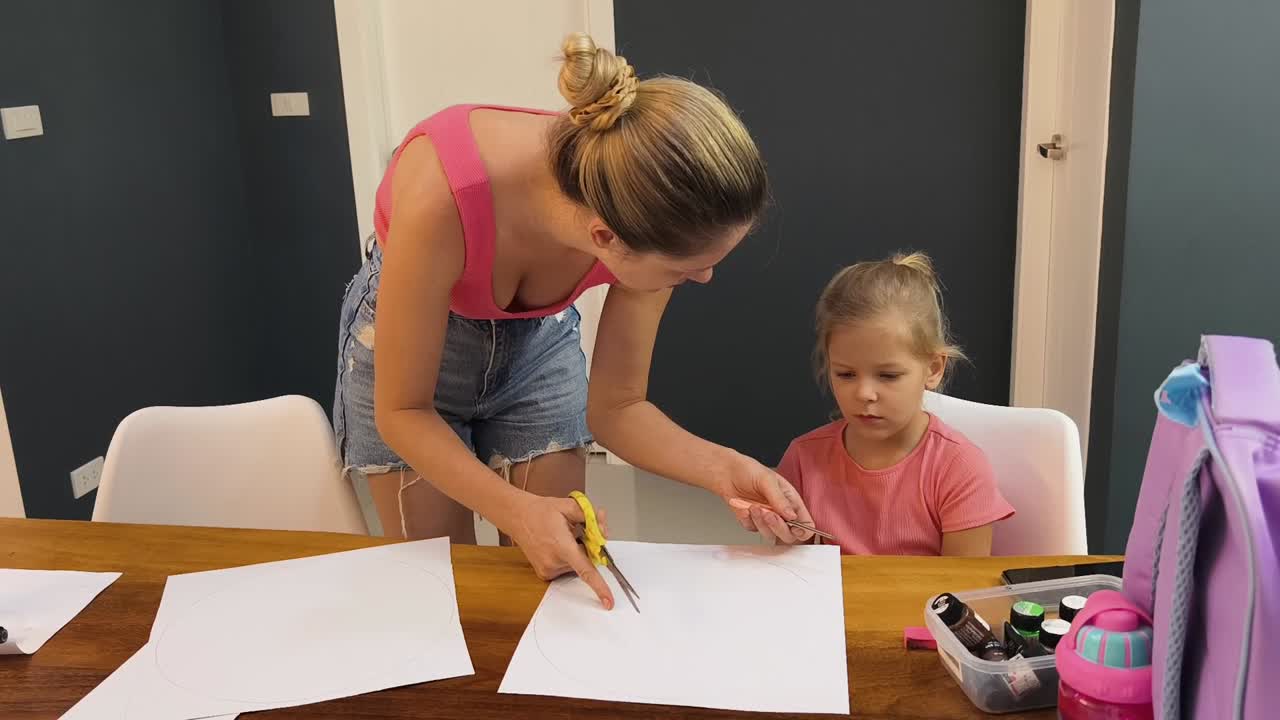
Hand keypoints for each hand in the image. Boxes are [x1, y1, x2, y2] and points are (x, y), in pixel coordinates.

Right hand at [503, 494, 615, 609]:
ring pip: (575, 565)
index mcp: (562, 546)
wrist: (518, 517)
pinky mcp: (544, 574)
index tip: (608, 601)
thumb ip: (591, 517)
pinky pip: (565, 568)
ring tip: (560, 537)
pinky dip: (566, 558)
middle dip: (587, 548)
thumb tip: (603, 532)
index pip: (585, 570)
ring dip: (575, 553)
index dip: (599, 587)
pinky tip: (554, 545)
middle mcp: (554, 562)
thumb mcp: (569, 506)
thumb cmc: (541, 511)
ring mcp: (548, 570)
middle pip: (585, 562)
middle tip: (575, 531)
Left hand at [717, 453, 814, 544]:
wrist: (726, 472)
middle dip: (778, 527)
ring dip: (761, 523)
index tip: (794, 528)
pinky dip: (747, 520)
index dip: (803, 530)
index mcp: (791, 500)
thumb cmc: (748, 470)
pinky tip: (744, 508)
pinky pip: (752, 529)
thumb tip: (792, 516)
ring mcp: (766, 518)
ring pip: (769, 534)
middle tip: (768, 514)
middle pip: (788, 534)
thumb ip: (780, 499)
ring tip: (753, 507)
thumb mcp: (767, 480)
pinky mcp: (752, 522)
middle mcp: (780, 512)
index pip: (805, 522)